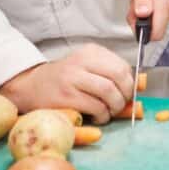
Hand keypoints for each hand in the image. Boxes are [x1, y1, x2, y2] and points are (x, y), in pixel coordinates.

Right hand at [0, 44, 133, 123]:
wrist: (30, 86)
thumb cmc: (64, 80)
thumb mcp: (86, 68)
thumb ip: (108, 73)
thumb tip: (138, 86)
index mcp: (90, 52)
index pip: (122, 65)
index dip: (130, 83)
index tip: (126, 93)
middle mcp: (82, 61)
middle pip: (119, 75)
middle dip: (126, 94)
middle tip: (121, 104)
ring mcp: (73, 78)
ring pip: (109, 91)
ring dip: (115, 107)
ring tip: (109, 112)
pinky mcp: (66, 96)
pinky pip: (96, 107)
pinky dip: (103, 116)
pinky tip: (98, 117)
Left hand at [127, 0, 168, 41]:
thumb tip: (142, 15)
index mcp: (164, 1)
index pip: (156, 33)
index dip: (142, 31)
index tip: (134, 19)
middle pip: (157, 28)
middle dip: (142, 21)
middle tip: (134, 3)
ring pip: (159, 21)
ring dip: (148, 13)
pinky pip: (163, 13)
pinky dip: (154, 8)